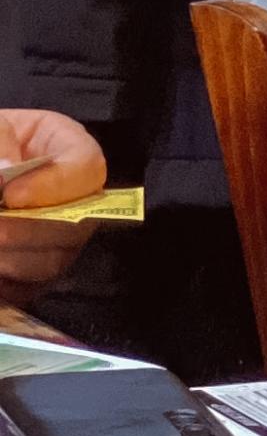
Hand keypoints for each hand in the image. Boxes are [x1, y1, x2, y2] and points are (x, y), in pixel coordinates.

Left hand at [0, 113, 105, 286]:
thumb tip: (5, 172)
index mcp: (66, 147)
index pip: (88, 168)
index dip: (55, 186)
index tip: (10, 195)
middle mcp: (73, 196)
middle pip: (77, 224)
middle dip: (29, 231)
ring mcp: (58, 236)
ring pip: (55, 261)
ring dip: (13, 259)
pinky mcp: (36, 268)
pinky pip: (32, 287)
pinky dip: (7, 283)